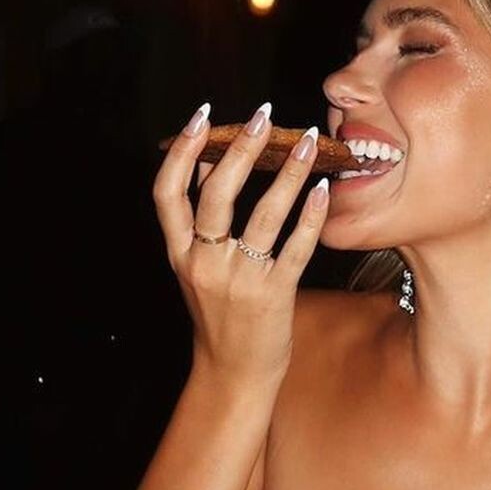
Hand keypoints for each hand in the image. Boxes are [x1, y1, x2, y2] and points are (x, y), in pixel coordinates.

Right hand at [152, 102, 329, 386]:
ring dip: (286, 174)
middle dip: (238, 150)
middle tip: (261, 116)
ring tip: (305, 142)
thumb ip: (201, 219)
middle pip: (216, 196)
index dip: (182, 152)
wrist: (234, 374)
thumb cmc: (221, 314)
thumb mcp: (198, 267)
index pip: (167, 193)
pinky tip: (323, 190)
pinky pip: (296, 248)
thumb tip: (213, 160)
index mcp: (180, 253)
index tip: (200, 116)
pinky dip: (310, 216)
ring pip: (262, 216)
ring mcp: (239, 280)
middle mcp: (204, 263)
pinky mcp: (273, 296)